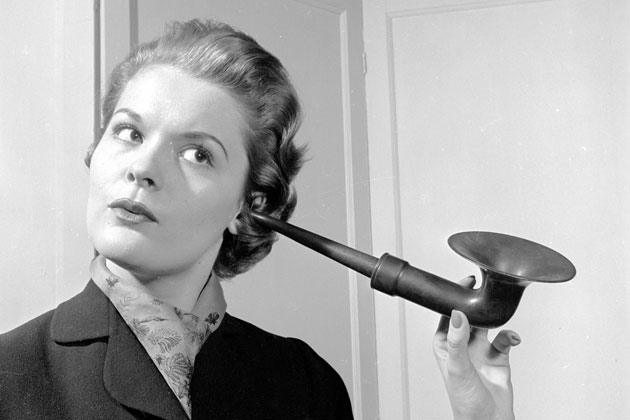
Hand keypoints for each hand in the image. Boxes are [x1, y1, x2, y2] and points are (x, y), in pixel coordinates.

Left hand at [433, 276, 520, 419]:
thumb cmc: (466, 401)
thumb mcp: (458, 368)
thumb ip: (458, 340)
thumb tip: (457, 314)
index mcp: (445, 346)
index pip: (447, 316)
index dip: (454, 300)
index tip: (463, 285)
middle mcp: (462, 346)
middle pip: (468, 317)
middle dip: (476, 305)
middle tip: (483, 291)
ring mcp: (480, 351)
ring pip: (487, 326)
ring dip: (494, 320)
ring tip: (499, 316)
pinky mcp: (498, 358)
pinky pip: (504, 340)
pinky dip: (509, 336)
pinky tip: (512, 338)